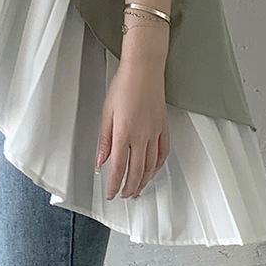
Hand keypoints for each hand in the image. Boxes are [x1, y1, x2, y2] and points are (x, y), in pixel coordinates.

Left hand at [95, 55, 169, 199]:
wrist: (144, 69)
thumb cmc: (124, 86)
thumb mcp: (107, 112)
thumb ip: (104, 140)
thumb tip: (101, 161)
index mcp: (124, 133)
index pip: (118, 168)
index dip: (114, 185)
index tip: (110, 193)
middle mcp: (141, 136)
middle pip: (136, 172)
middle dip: (129, 188)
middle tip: (123, 195)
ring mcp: (155, 132)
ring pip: (151, 166)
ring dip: (144, 181)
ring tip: (137, 190)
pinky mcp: (164, 127)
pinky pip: (163, 152)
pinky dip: (158, 166)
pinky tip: (154, 171)